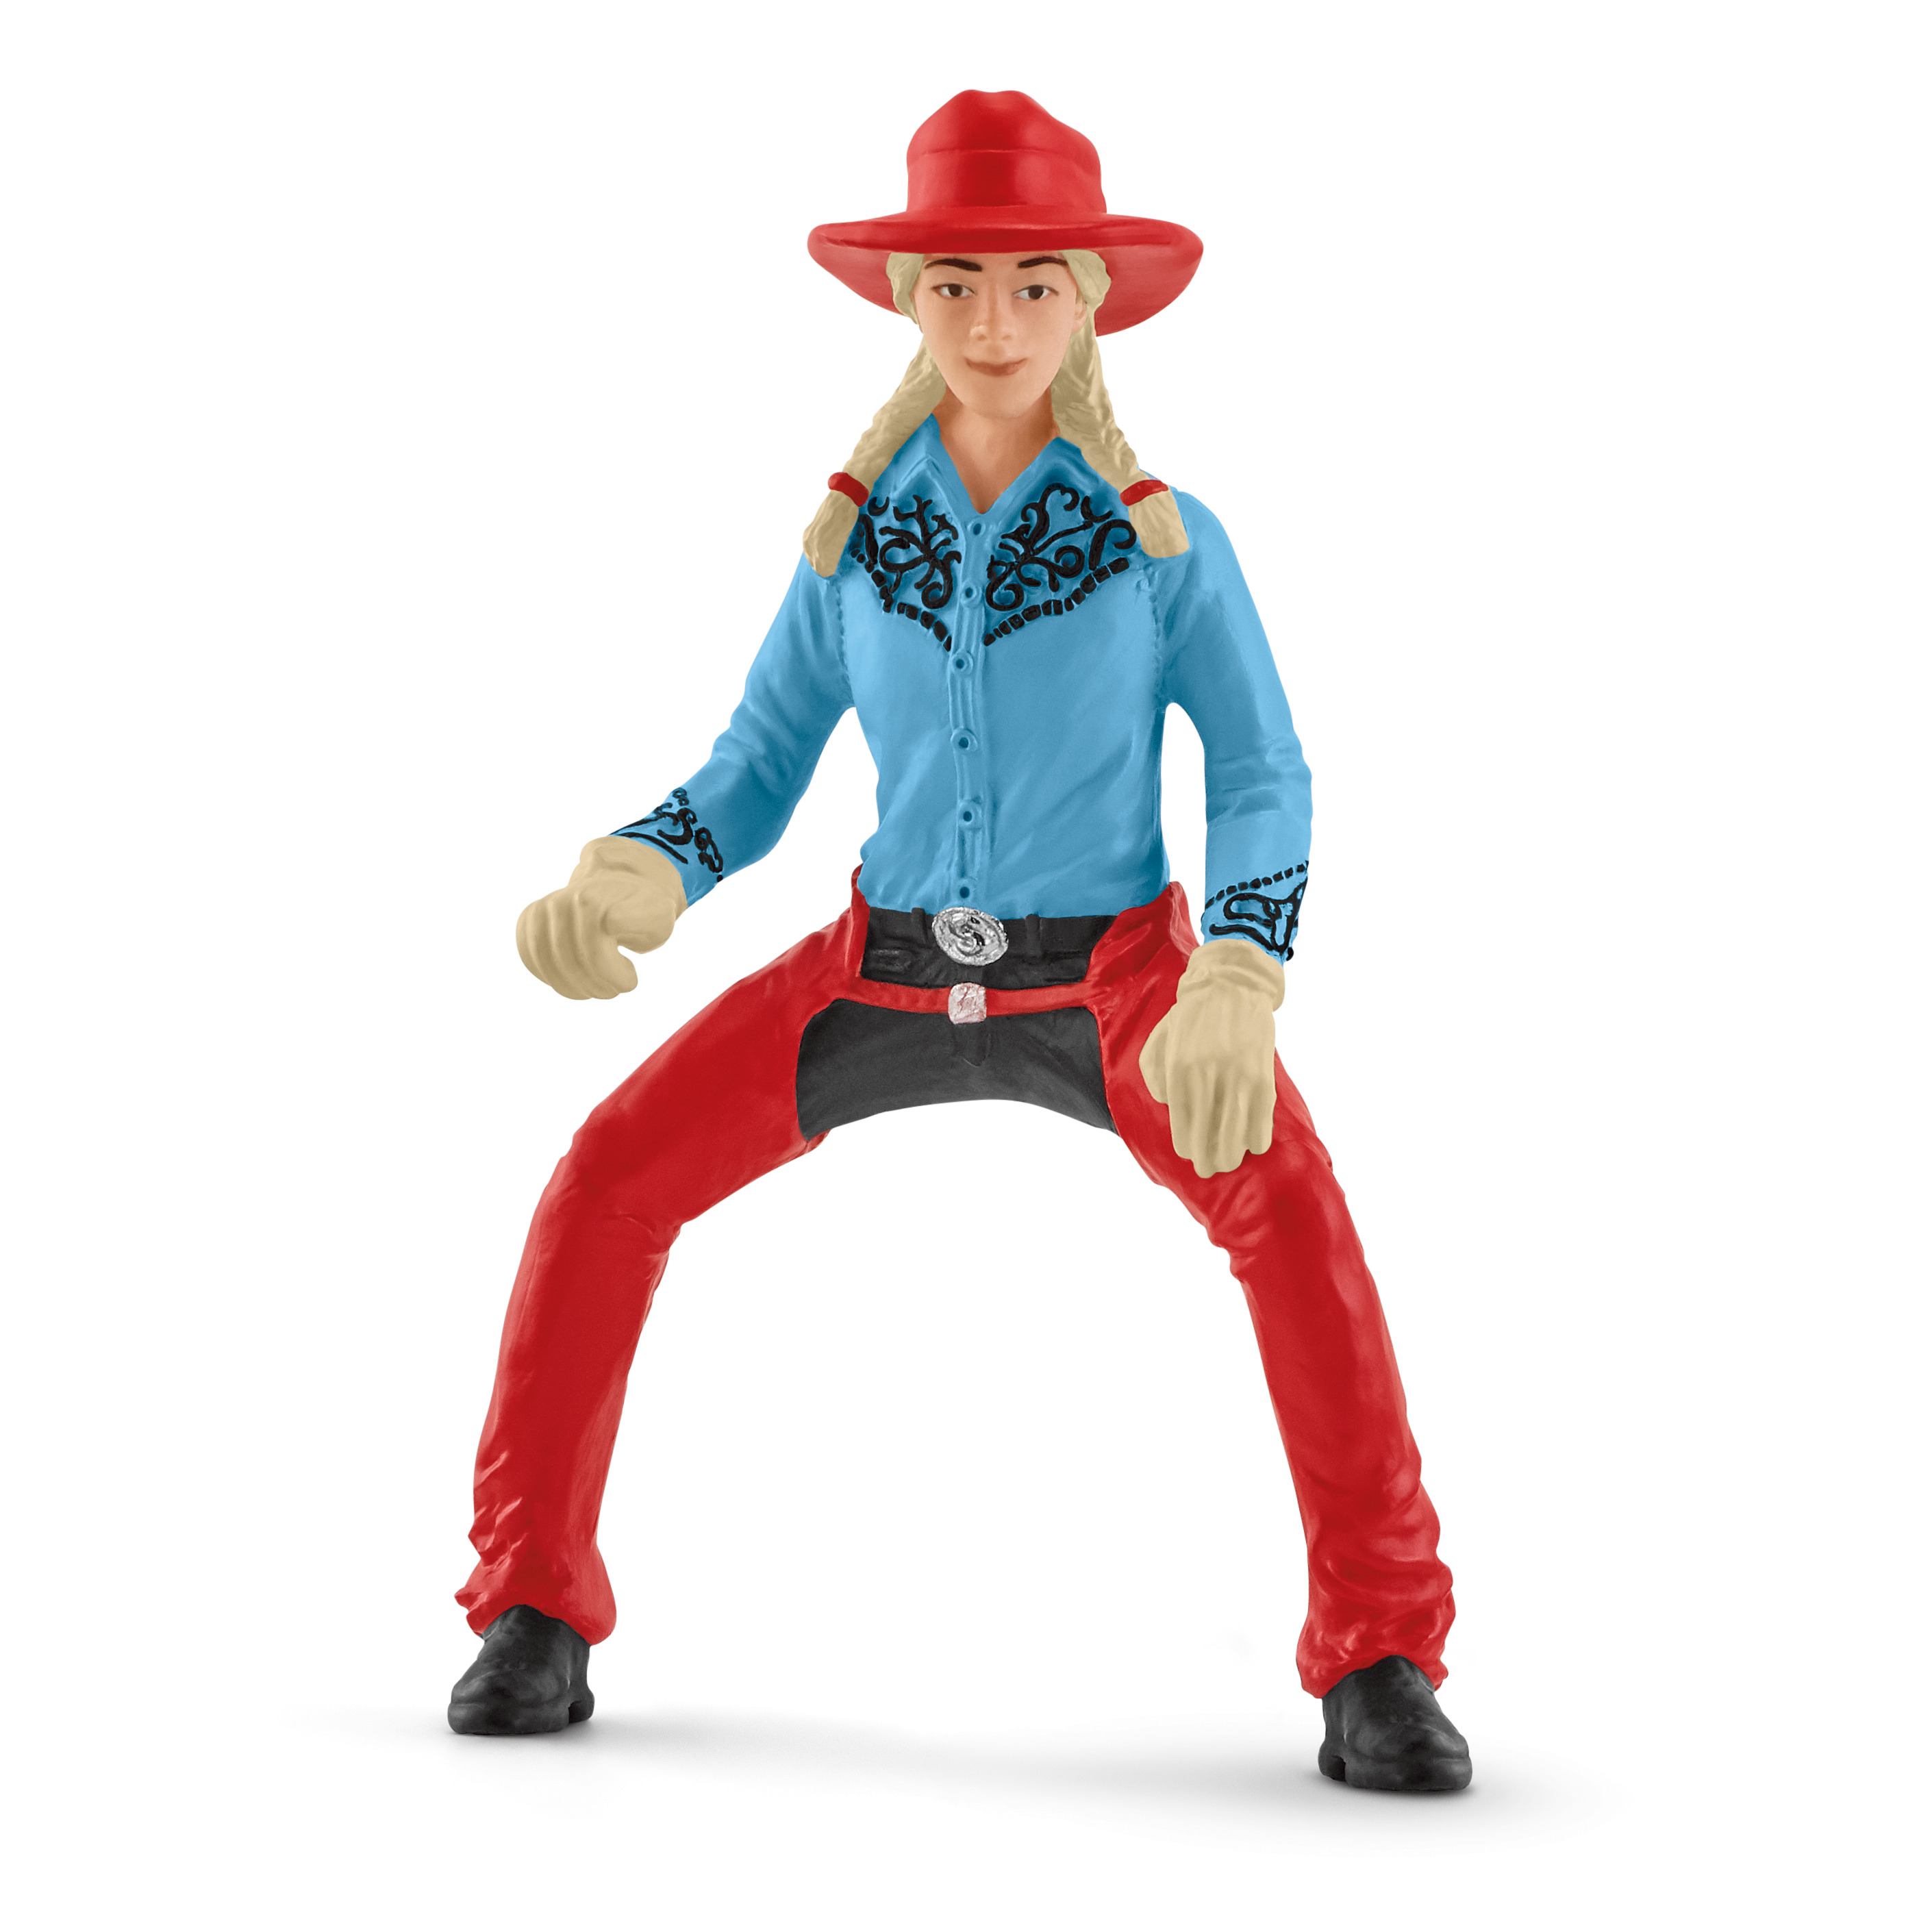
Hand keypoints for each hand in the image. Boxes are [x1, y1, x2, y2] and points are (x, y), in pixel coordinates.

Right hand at [515, 838, 686, 998]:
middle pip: (575, 966)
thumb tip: (608, 920)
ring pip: (551, 968)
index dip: (618, 978)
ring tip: (598, 987)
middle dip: (599, 987)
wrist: (620, 885)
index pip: (597, 958)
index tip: (631, 977)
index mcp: (595, 901)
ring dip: (577, 988)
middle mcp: (565, 901)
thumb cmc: (642, 910)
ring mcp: (544, 909)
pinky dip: (554, 978)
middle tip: (615, 988)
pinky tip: (575, 979)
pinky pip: (532, 961)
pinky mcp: (529, 919)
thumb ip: (640, 919)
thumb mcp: (659, 916)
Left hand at [1138, 938, 1283, 1177]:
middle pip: (1208, 1136)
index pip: (1182, 1125)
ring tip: (1231, 1161)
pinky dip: (1258, 1138)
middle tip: (1211, 1167)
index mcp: (1179, 1070)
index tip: (1191, 1155)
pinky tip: (1254, 1145)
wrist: (1230, 985)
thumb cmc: (1190, 1017)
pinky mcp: (1263, 1075)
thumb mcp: (1159, 1041)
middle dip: (1209, 1159)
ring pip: (1236, 1134)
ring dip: (1233, 1154)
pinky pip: (1262, 1119)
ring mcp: (1237, 1077)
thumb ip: (1155, 1076)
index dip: (1187, 1147)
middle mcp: (1208, 1077)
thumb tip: (1168, 1106)